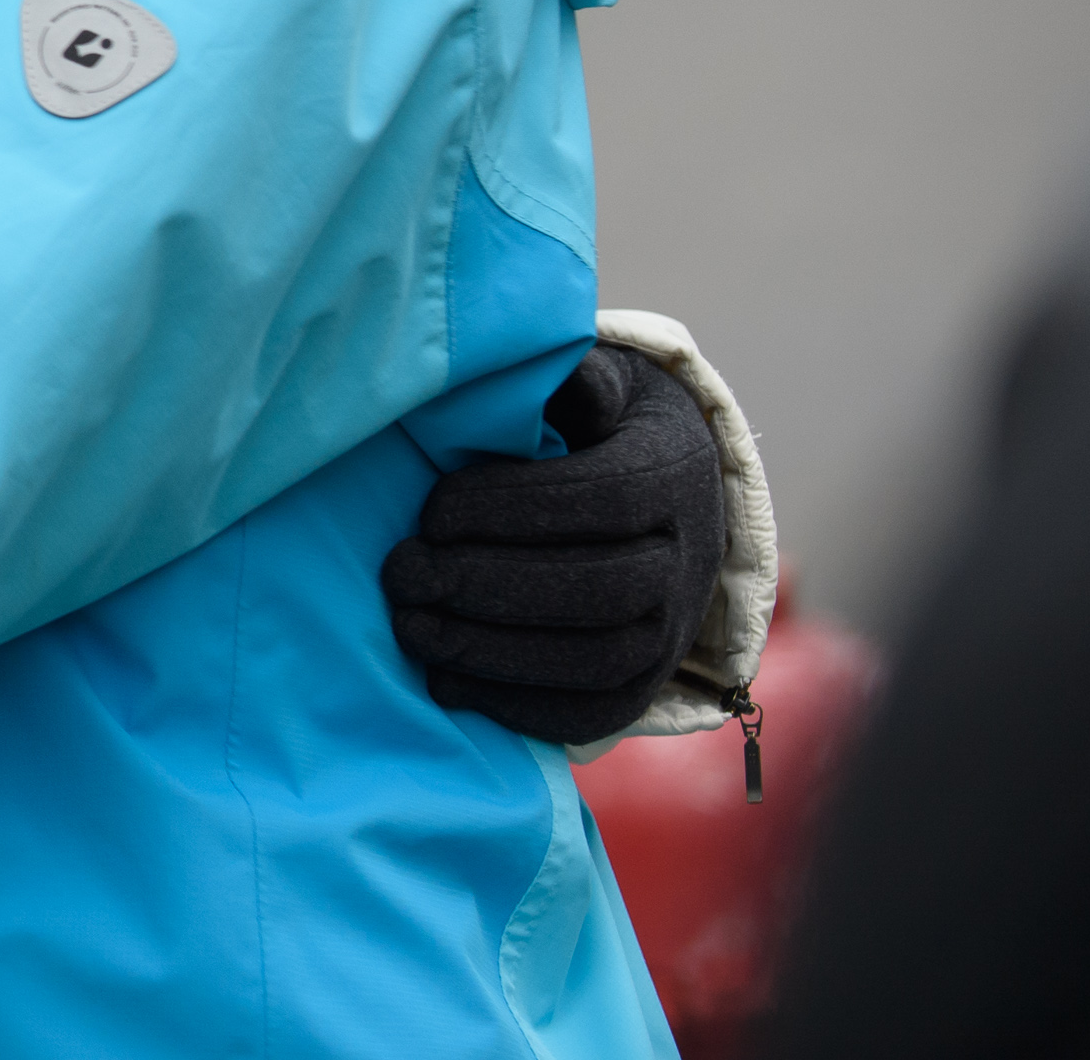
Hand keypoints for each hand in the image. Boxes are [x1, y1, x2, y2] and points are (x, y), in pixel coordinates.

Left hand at [383, 342, 727, 743]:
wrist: (665, 497)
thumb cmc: (598, 426)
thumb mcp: (596, 383)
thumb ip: (576, 378)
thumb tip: (565, 374)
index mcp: (670, 474)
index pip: (602, 500)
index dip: (509, 511)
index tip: (432, 511)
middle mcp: (685, 560)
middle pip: (601, 589)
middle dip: (487, 586)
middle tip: (404, 572)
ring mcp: (672, 632)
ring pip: (595, 660)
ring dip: (491, 652)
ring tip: (411, 625)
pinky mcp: (644, 683)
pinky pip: (592, 714)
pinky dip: (516, 708)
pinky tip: (445, 681)